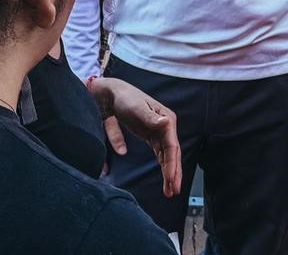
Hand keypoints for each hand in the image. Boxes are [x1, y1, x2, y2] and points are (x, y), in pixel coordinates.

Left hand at [87, 76, 182, 197]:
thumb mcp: (136, 107)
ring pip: (168, 157)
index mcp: (166, 119)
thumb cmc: (125, 98)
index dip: (172, 164)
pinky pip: (160, 156)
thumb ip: (150, 117)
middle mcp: (166, 127)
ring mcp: (160, 133)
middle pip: (172, 154)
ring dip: (170, 174)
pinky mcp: (152, 137)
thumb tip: (166, 123)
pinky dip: (163, 168)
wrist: (113, 95)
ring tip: (170, 192)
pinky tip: (165, 181)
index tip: (170, 179)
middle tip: (174, 192)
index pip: (172, 146)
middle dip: (174, 173)